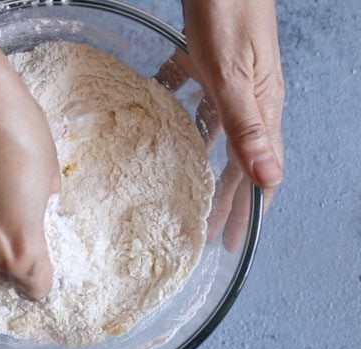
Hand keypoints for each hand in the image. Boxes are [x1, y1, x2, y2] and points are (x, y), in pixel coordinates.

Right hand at [0, 60, 59, 299]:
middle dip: (10, 254)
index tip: (42, 258)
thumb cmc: (17, 135)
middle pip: (0, 274)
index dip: (41, 275)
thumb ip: (39, 214)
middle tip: (15, 216)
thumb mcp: (49, 179)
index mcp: (18, 252)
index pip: (35, 289)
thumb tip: (29, 214)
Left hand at [157, 0, 284, 250]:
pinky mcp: (209, 67)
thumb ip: (247, 126)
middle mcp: (249, 103)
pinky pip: (196, 101)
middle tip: (208, 231)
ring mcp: (230, 84)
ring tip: (193, 192)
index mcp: (261, 110)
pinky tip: (169, 128)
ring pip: (218, 136)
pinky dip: (184, 118)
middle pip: (238, 162)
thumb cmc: (228, 17)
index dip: (246, 209)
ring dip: (207, 166)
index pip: (258, 173)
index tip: (231, 239)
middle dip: (226, 199)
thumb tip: (267, 179)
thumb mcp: (234, 77)